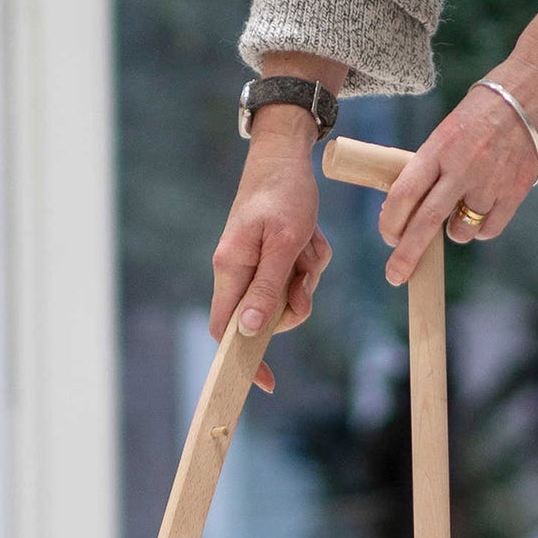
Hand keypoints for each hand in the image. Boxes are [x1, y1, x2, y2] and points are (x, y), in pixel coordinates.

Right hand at [210, 108, 333, 392]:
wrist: (287, 154)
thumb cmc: (283, 193)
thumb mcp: (282, 243)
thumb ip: (267, 288)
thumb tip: (250, 331)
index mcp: (231, 269)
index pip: (225, 329)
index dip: (243, 359)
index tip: (267, 382)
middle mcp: (239, 271)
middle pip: (269, 317)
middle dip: (296, 299)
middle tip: (305, 272)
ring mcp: (257, 265)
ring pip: (290, 296)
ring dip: (308, 274)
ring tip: (308, 242)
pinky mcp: (274, 258)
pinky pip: (300, 276)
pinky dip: (311, 259)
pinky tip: (310, 235)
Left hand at [378, 59, 537, 284]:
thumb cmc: (493, 102)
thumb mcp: (453, 125)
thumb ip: (436, 162)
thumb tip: (415, 202)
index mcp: (440, 145)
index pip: (404, 193)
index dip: (391, 221)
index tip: (388, 237)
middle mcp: (463, 166)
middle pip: (425, 223)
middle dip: (406, 255)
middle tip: (395, 275)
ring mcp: (491, 181)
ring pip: (460, 231)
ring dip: (455, 230)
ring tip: (464, 206)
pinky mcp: (517, 191)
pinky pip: (489, 230)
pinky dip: (482, 228)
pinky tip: (485, 209)